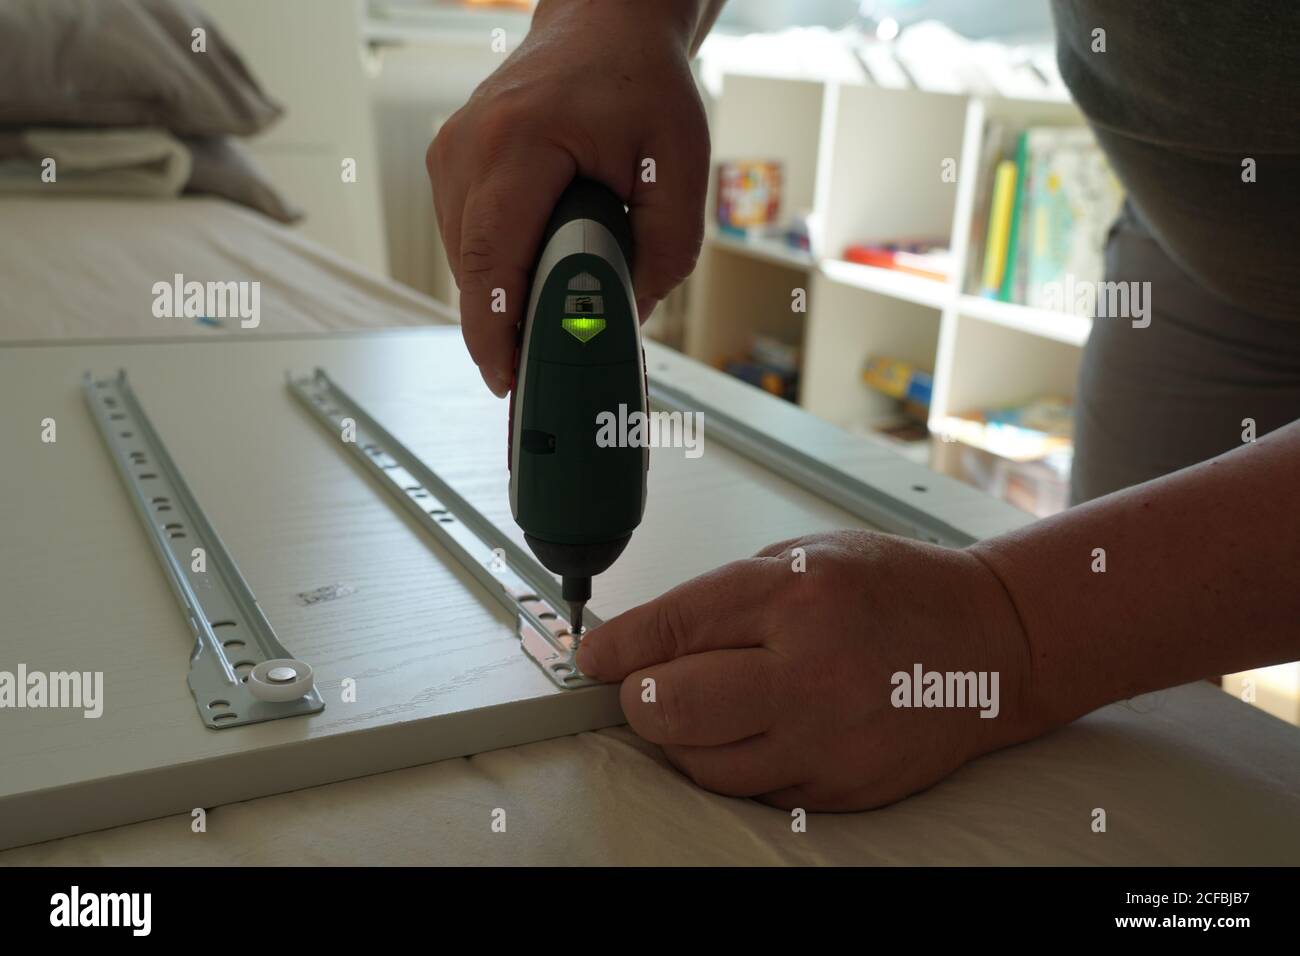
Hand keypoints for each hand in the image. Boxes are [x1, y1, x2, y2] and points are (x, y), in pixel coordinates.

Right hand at [427, 0, 710, 395]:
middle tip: (556, 360)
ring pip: (468, 263)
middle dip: (512, 325)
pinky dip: (503, 268)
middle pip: (474, 272)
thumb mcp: (680, 166)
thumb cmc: (641, 82)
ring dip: (510, 294)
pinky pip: (469, 243)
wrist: (605, 24)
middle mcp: (467, 148)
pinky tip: (544, 267)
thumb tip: (627, 318)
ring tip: (562, 297)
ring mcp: (450, 156)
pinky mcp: (451, 168)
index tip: (511, 380)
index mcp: (517, 142)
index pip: (492, 259)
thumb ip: (666, 250)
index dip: (496, 332)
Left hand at [575, 530, 1042, 809]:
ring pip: (702, 764)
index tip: (595, 656)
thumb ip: (721, 598)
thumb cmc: (896, 590)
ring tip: (703, 705)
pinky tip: (756, 728)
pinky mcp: (844, 787)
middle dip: (638, 699)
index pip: (672, 629)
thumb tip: (642, 640)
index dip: (616, 647)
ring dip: (681, 738)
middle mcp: (812, 671)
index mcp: (798, 595)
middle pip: (672, 709)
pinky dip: (735, 762)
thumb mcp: (805, 555)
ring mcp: (830, 739)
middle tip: (642, 686)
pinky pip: (753, 790)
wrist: (992, 641)